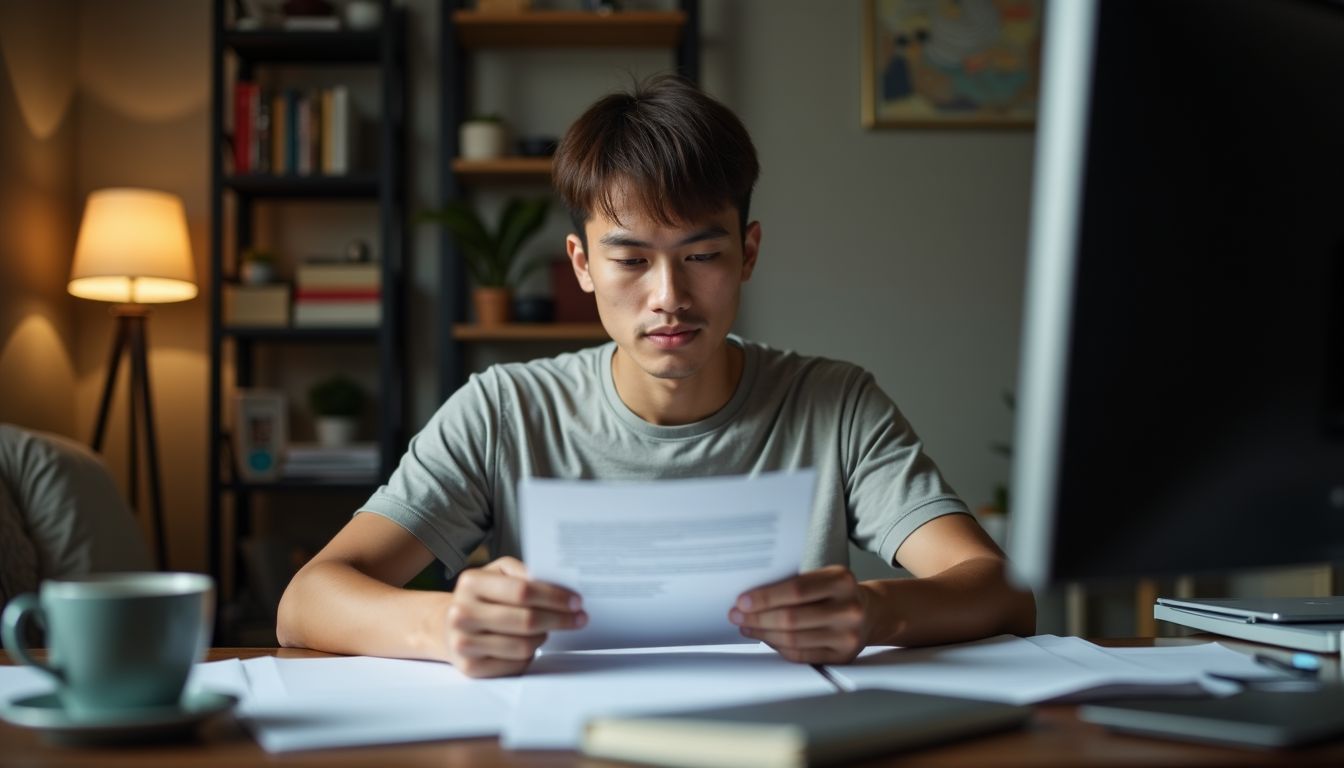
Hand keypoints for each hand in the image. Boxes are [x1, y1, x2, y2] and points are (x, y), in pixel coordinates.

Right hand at [443, 556, 585, 676]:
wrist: (447, 625)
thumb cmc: (481, 596)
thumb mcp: (497, 572)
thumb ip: (522, 571)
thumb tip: (553, 581)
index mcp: (471, 583)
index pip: (523, 591)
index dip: (554, 597)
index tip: (576, 601)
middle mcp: (462, 614)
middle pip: (527, 620)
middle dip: (560, 620)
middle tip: (579, 618)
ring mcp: (464, 643)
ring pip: (524, 646)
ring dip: (544, 637)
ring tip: (548, 630)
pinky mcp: (471, 668)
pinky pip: (515, 664)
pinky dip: (529, 655)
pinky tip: (530, 644)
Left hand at [729, 565, 869, 664]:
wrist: (870, 612)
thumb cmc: (836, 592)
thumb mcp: (823, 578)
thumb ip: (794, 584)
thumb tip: (750, 598)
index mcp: (841, 581)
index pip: (795, 590)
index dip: (765, 597)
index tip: (741, 601)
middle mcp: (848, 608)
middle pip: (791, 618)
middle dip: (757, 618)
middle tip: (736, 616)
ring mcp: (848, 635)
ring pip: (793, 639)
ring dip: (763, 634)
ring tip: (746, 627)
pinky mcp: (843, 656)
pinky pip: (801, 654)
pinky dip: (778, 647)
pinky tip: (765, 638)